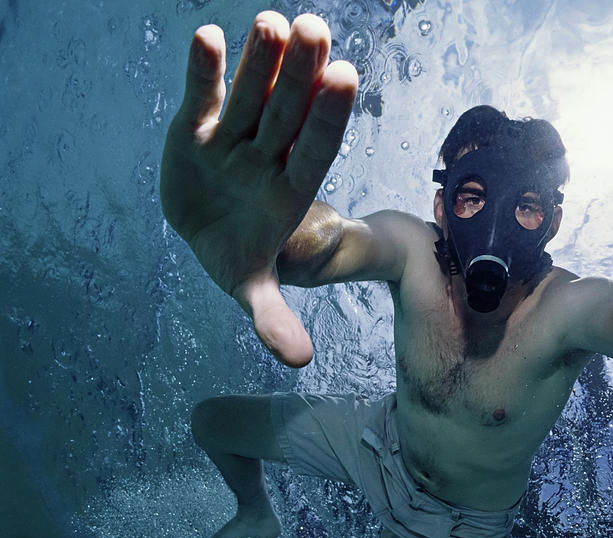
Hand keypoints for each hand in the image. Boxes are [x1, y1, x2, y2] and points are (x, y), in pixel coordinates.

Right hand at [160, 12, 357, 366]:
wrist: (205, 232)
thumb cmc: (239, 255)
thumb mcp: (251, 288)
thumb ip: (271, 317)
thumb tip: (298, 362)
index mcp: (290, 190)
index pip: (316, 149)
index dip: (330, 118)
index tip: (347, 79)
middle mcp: (268, 156)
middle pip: (290, 112)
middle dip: (302, 75)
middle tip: (317, 31)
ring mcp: (234, 138)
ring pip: (253, 94)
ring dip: (262, 60)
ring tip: (272, 23)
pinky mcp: (198, 127)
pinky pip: (204, 95)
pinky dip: (205, 70)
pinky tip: (208, 37)